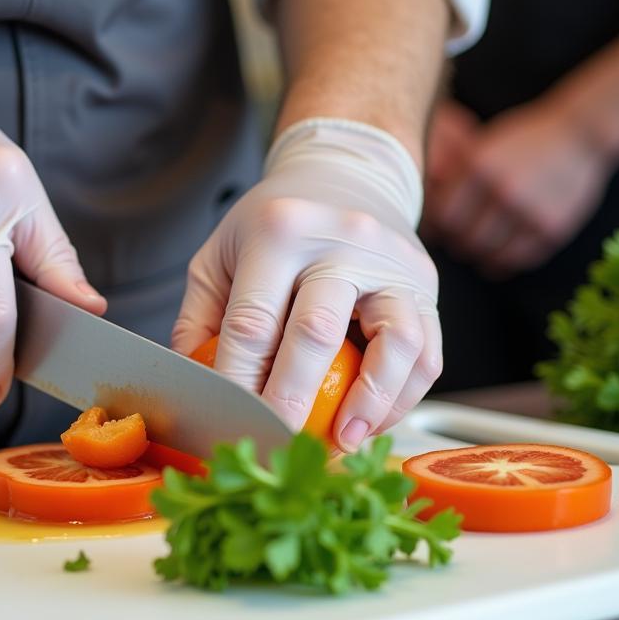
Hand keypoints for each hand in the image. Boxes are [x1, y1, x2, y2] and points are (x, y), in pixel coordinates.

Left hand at [172, 119, 441, 450]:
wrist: (345, 176)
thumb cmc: (274, 224)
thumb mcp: (221, 253)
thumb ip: (200, 317)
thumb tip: (190, 385)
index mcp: (280, 230)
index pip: (253, 321)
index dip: (239, 380)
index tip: (230, 421)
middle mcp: (342, 240)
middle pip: (318, 332)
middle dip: (293, 399)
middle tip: (277, 443)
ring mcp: (392, 262)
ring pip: (396, 341)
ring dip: (370, 403)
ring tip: (344, 440)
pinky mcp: (426, 285)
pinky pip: (428, 351)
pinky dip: (402, 396)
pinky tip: (373, 421)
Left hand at [423, 98, 612, 275]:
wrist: (582, 132)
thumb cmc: (525, 139)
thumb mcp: (485, 144)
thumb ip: (457, 175)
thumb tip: (427, 213)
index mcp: (479, 166)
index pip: (442, 215)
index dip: (437, 228)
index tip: (437, 231)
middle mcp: (502, 190)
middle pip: (462, 238)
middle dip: (456, 244)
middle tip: (457, 243)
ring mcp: (528, 212)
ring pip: (488, 254)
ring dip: (478, 256)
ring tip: (477, 251)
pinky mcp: (551, 228)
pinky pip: (518, 259)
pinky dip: (503, 263)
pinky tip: (498, 258)